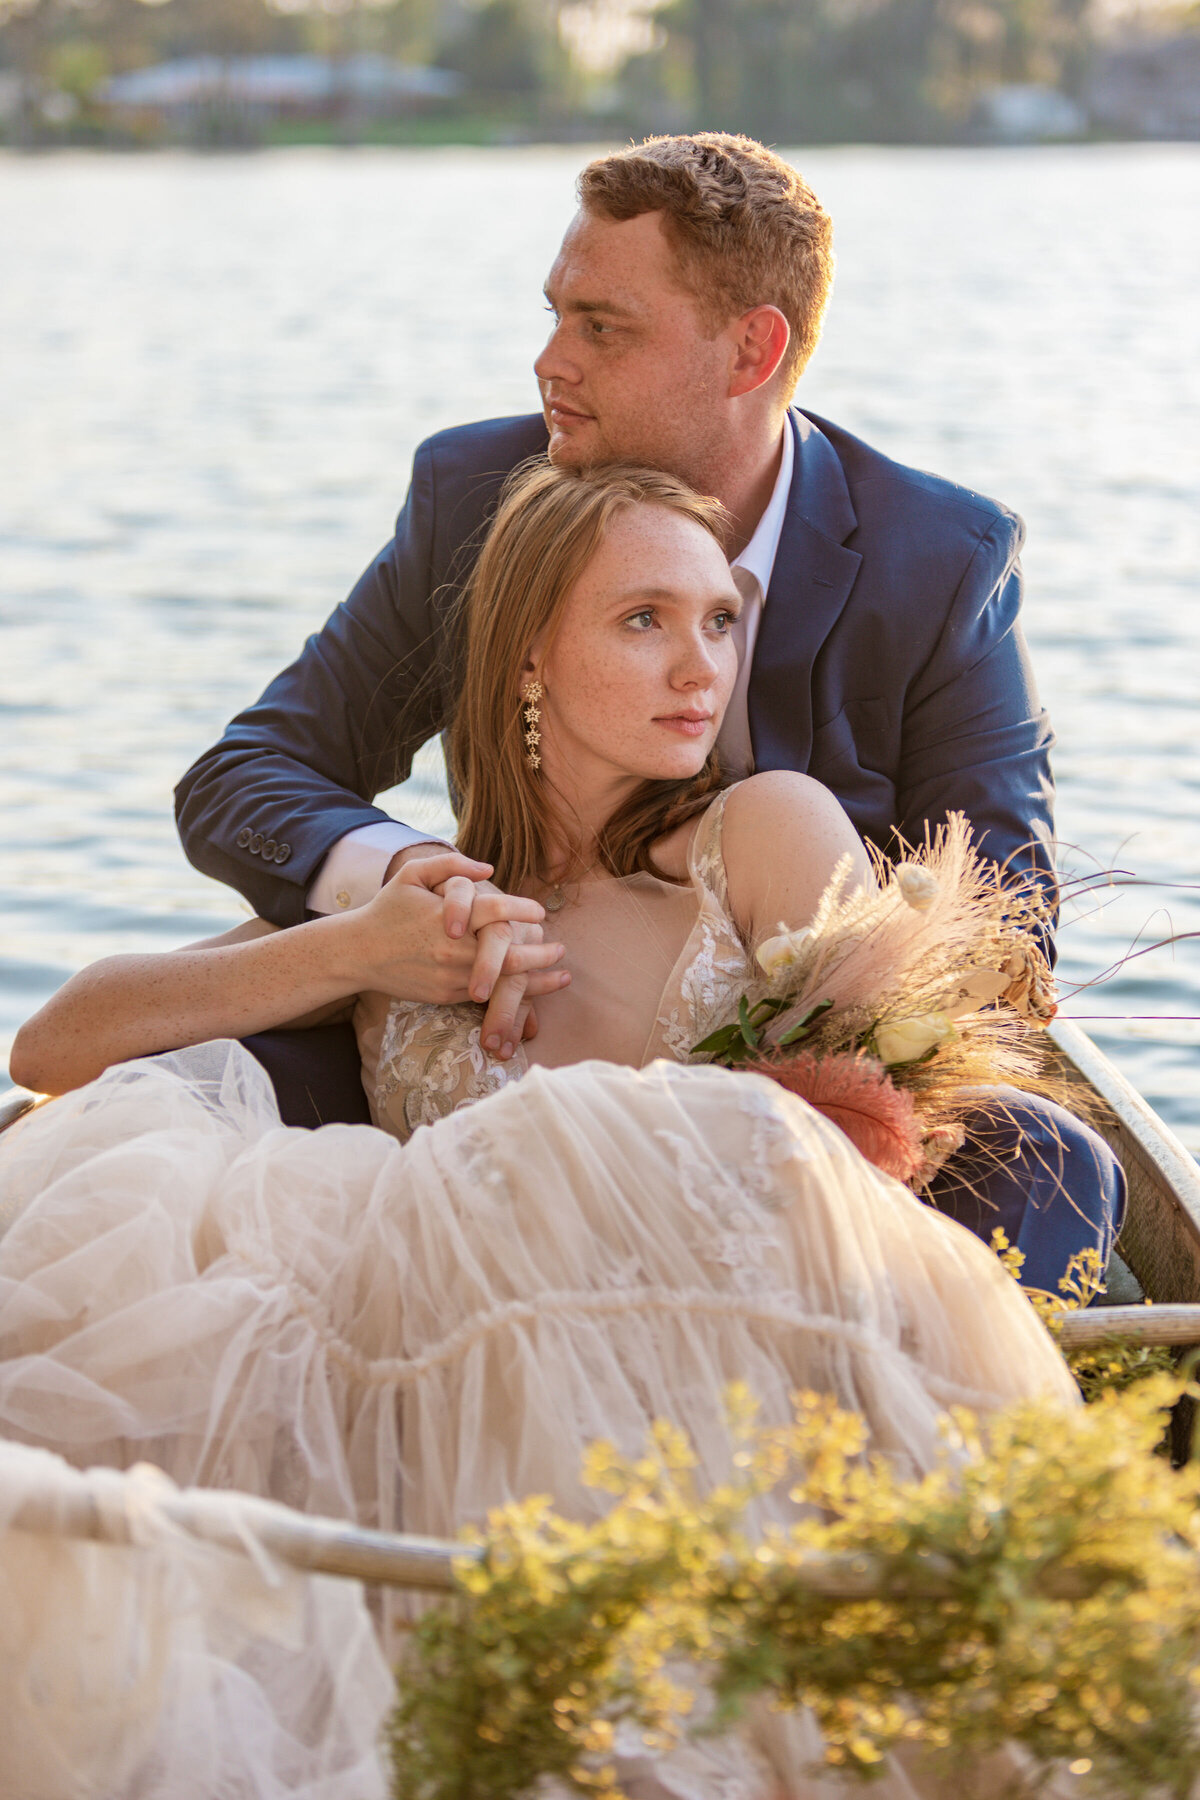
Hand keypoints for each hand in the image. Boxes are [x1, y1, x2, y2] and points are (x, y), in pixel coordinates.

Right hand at [387, 845, 570, 1056]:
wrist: (358, 953)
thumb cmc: (388, 910)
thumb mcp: (412, 876)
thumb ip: (450, 866)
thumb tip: (488, 869)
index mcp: (447, 918)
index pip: (496, 912)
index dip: (523, 909)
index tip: (541, 912)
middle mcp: (452, 950)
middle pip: (509, 955)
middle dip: (541, 954)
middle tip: (561, 949)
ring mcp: (449, 977)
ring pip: (502, 981)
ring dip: (536, 980)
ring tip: (560, 976)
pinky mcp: (445, 996)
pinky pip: (485, 996)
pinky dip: (511, 994)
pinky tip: (531, 990)